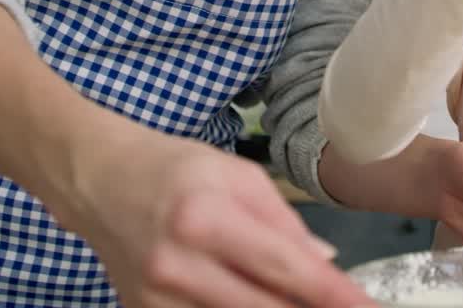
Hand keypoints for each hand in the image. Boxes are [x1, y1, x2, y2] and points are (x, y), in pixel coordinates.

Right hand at [62, 127, 372, 307]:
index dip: (335, 294)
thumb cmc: (172, 169)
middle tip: (344, 304)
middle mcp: (176, 266)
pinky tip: (257, 296)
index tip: (366, 307)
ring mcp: (155, 299)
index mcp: (205, 219)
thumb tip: (325, 264)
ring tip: (302, 296)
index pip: (287, 268)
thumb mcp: (238, 177)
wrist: (96, 181)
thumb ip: (285, 223)